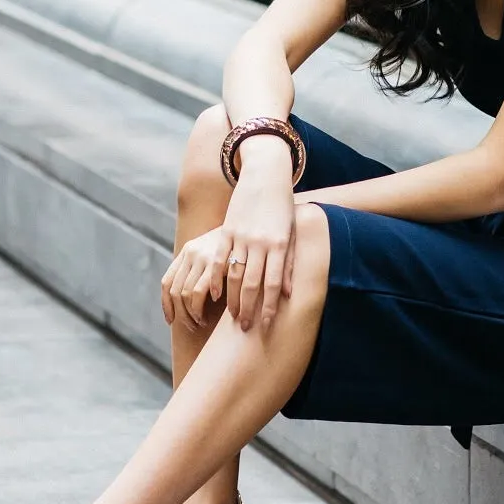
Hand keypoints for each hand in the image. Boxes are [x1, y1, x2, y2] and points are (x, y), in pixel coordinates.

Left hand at [161, 227, 231, 331]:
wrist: (255, 219)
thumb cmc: (237, 243)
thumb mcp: (215, 251)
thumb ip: (204, 267)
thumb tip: (191, 295)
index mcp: (187, 251)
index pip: (166, 282)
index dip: (166, 305)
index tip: (171, 320)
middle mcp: (191, 253)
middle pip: (175, 292)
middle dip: (181, 315)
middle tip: (192, 326)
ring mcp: (202, 257)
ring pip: (185, 294)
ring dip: (192, 314)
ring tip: (202, 322)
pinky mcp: (215, 263)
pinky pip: (198, 292)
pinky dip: (200, 306)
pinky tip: (211, 311)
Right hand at [220, 151, 296, 330]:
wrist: (266, 175)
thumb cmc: (283, 207)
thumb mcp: (290, 233)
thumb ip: (288, 263)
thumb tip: (288, 294)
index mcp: (278, 244)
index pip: (274, 284)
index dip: (270, 307)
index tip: (267, 326)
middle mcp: (259, 242)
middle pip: (251, 283)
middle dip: (248, 309)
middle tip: (245, 328)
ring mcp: (241, 236)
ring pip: (233, 274)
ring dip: (232, 299)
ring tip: (232, 316)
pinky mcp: (226, 230)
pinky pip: (218, 259)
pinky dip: (215, 278)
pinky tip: (213, 295)